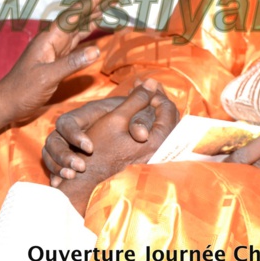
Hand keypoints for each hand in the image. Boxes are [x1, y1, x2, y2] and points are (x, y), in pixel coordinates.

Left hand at [0, 0, 123, 122]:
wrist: (8, 102)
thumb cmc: (22, 90)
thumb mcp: (47, 77)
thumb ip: (71, 64)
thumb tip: (96, 49)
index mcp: (50, 37)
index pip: (75, 13)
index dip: (94, 0)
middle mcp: (54, 37)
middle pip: (80, 14)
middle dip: (100, 2)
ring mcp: (56, 46)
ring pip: (80, 24)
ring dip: (97, 12)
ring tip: (114, 2)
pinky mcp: (58, 56)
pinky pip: (78, 38)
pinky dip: (90, 28)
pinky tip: (98, 23)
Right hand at [43, 92, 156, 184]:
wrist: (129, 125)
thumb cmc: (130, 115)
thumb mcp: (135, 113)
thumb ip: (139, 120)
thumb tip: (142, 134)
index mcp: (82, 115)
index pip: (67, 122)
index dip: (74, 134)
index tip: (91, 148)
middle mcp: (69, 131)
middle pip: (53, 140)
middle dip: (63, 155)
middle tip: (80, 168)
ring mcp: (65, 145)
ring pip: (49, 154)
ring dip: (57, 167)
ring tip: (71, 177)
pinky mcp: (65, 160)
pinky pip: (52, 168)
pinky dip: (56, 176)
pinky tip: (63, 187)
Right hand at [56, 81, 178, 213]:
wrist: (88, 177)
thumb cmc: (99, 147)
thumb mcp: (116, 118)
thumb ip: (136, 99)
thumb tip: (152, 82)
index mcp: (155, 141)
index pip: (169, 110)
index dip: (158, 94)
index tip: (145, 87)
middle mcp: (160, 152)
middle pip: (171, 120)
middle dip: (160, 102)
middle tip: (148, 91)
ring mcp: (155, 159)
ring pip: (166, 130)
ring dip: (158, 112)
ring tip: (146, 102)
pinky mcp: (149, 163)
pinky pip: (159, 139)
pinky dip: (154, 125)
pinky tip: (143, 120)